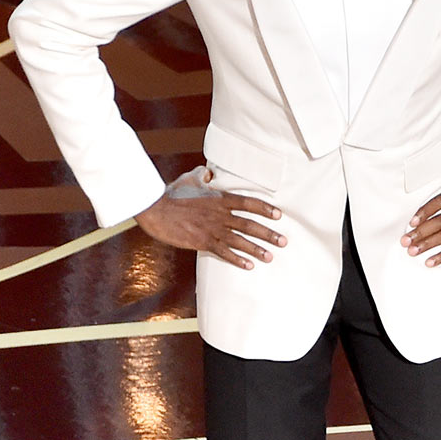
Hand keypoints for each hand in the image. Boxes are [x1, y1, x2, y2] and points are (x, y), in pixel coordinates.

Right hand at [135, 166, 285, 269]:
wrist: (157, 209)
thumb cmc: (172, 193)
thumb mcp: (190, 179)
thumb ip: (202, 176)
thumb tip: (209, 174)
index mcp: (220, 199)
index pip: (249, 203)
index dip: (265, 209)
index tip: (279, 215)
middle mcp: (220, 215)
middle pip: (250, 224)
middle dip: (269, 234)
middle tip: (283, 241)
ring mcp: (212, 229)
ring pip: (241, 241)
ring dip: (257, 249)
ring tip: (271, 256)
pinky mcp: (202, 242)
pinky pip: (224, 253)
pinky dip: (237, 259)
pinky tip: (249, 265)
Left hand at [401, 174, 440, 267]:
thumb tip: (433, 189)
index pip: (434, 203)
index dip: (422, 213)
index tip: (411, 222)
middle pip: (434, 223)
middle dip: (417, 233)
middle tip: (404, 241)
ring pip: (440, 237)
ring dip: (424, 245)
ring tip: (411, 252)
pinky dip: (440, 257)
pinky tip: (429, 262)